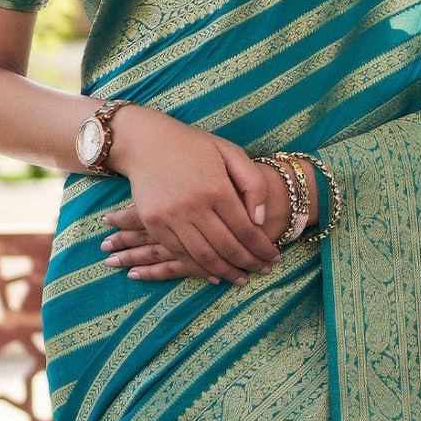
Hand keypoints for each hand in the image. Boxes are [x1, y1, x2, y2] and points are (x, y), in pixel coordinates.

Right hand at [100, 156, 317, 281]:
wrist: (146, 142)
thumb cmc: (193, 146)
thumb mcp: (230, 152)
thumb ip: (252, 183)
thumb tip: (259, 220)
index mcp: (217, 188)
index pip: (245, 229)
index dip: (262, 248)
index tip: (274, 257)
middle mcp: (194, 205)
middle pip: (227, 247)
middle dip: (248, 263)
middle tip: (262, 271)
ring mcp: (171, 217)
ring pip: (203, 257)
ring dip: (225, 272)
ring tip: (241, 278)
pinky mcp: (154, 223)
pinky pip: (179, 254)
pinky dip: (198, 268)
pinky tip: (214, 274)